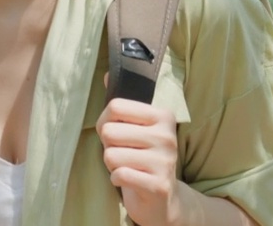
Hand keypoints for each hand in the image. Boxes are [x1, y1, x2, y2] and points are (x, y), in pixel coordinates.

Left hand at [97, 75, 181, 225]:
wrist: (163, 198)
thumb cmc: (143, 158)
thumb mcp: (136, 128)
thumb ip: (123, 104)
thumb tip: (107, 74)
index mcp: (163, 115)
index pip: (115, 106)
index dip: (106, 122)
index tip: (116, 131)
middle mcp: (167, 135)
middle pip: (109, 132)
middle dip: (109, 146)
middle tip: (124, 152)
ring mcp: (165, 161)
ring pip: (110, 155)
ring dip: (112, 165)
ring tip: (128, 166)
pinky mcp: (158, 184)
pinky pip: (119, 175)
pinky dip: (117, 179)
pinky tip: (130, 179)